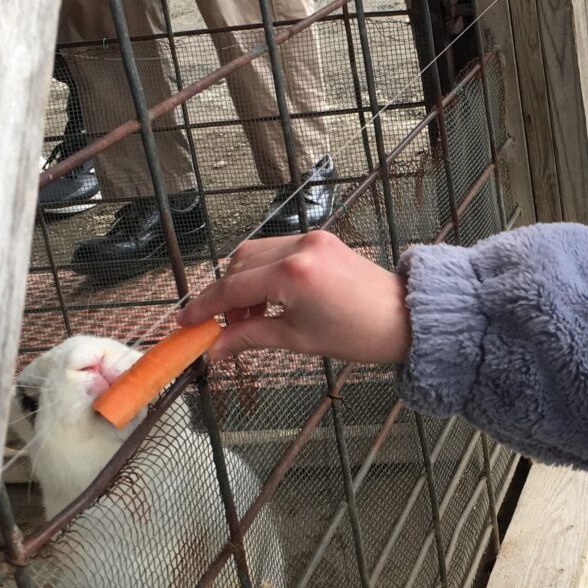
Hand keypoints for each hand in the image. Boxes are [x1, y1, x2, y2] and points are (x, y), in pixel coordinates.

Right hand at [178, 232, 412, 364]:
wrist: (403, 317)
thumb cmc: (356, 334)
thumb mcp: (296, 339)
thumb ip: (249, 338)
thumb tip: (214, 350)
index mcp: (292, 273)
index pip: (232, 288)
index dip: (203, 307)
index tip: (183, 323)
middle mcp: (298, 246)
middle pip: (238, 264)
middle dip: (223, 295)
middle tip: (218, 326)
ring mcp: (310, 238)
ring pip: (254, 253)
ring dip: (242, 281)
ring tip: (248, 317)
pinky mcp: (320, 238)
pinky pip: (277, 249)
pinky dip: (263, 271)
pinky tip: (268, 299)